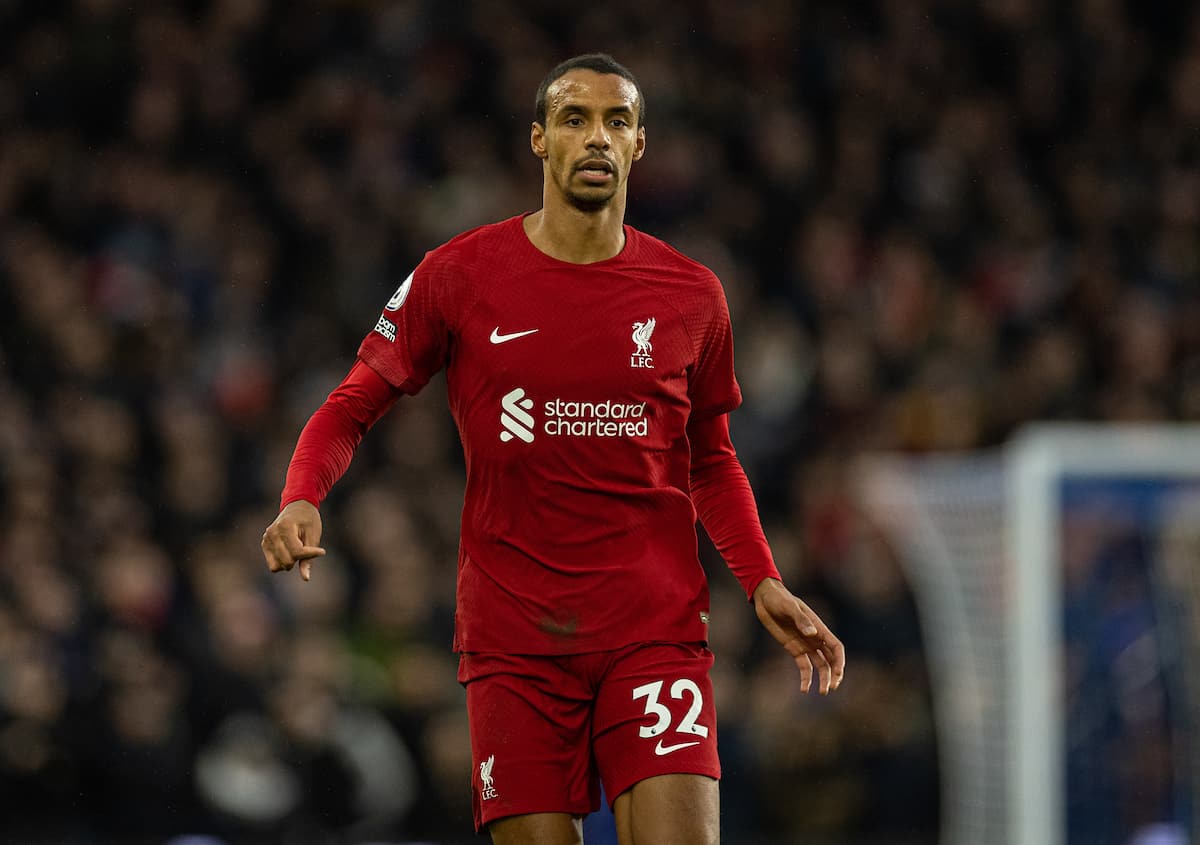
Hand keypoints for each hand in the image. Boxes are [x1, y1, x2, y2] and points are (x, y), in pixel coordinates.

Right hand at [261, 499, 325, 580]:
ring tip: (296, 549)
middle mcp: (271, 534)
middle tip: (306, 546)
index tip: (322, 551)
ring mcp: (266, 539)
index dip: (311, 554)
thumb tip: (305, 579)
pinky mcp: (264, 544)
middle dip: (299, 559)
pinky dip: (282, 562)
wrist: (298, 506)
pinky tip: (289, 551)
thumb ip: (309, 558)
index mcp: (284, 527)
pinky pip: (273, 565)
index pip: (297, 552)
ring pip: (277, 567)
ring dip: (290, 563)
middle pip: (287, 561)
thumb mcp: (314, 535)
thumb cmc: (309, 520)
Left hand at [753, 578, 844, 693]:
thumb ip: (801, 619)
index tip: (838, 674)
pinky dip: (806, 678)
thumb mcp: (789, 607)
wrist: (766, 599)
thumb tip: (812, 633)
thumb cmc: (780, 599)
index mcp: (819, 628)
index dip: (839, 661)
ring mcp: (805, 645)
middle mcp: (815, 638)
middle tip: (831, 688)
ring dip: (823, 679)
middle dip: (834, 674)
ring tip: (822, 692)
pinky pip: (804, 666)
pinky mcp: (794, 649)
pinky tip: (804, 690)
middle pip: (831, 659)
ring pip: (820, 665)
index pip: (836, 647)